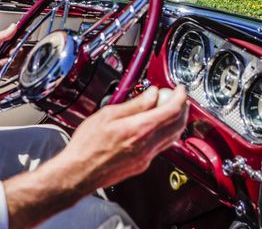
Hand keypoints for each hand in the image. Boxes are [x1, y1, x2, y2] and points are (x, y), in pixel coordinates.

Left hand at [0, 23, 16, 90]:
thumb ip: (2, 35)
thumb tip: (13, 27)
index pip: (12, 39)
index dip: (18, 41)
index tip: (20, 42)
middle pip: (14, 53)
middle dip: (8, 56)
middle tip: (2, 55)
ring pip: (11, 63)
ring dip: (2, 65)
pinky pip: (6, 72)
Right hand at [3, 85, 188, 227]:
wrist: (78, 172)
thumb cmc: (87, 145)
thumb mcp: (108, 114)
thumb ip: (135, 104)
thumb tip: (152, 94)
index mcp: (140, 130)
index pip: (172, 110)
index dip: (180, 97)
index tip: (179, 89)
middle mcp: (147, 145)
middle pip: (178, 125)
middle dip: (182, 108)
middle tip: (177, 97)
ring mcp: (146, 158)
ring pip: (172, 137)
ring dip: (175, 121)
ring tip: (168, 109)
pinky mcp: (142, 165)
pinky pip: (161, 146)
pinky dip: (165, 133)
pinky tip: (155, 126)